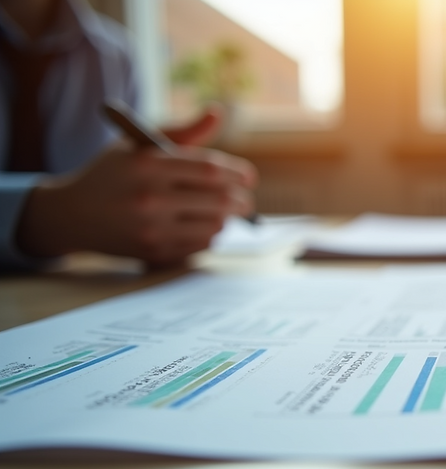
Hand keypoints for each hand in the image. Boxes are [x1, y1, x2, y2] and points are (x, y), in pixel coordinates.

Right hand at [16, 109, 256, 264]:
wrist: (71, 215)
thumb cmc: (112, 174)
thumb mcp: (137, 144)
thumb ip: (182, 131)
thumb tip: (217, 113)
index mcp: (148, 166)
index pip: (209, 169)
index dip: (237, 173)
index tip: (248, 178)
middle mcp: (150, 198)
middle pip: (219, 200)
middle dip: (240, 200)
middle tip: (245, 199)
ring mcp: (152, 229)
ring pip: (215, 226)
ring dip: (226, 218)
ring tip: (224, 212)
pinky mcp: (154, 253)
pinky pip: (201, 245)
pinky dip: (210, 235)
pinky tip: (205, 226)